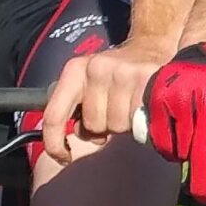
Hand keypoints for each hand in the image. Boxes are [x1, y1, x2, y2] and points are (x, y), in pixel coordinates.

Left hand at [37, 35, 173, 166]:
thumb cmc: (118, 74)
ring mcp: (122, 72)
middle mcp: (96, 68)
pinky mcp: (146, 78)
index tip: (64, 158)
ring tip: (132, 107)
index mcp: (75, 70)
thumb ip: (76, 108)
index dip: (55, 143)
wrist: (151, 47)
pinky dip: (142, 121)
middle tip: (116, 112)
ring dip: (126, 124)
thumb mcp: (90, 84)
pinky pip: (137, 119)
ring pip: (116, 125)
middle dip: (105, 126)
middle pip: (92, 124)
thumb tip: (78, 135)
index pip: (54, 114)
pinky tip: (145, 109)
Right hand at [141, 41, 205, 202]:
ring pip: (179, 149)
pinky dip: (167, 146)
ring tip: (191, 154)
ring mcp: (181, 99)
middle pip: (202, 155)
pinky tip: (176, 142)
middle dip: (204, 183)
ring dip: (184, 159)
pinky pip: (161, 138)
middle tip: (205, 195)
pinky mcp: (159, 97)